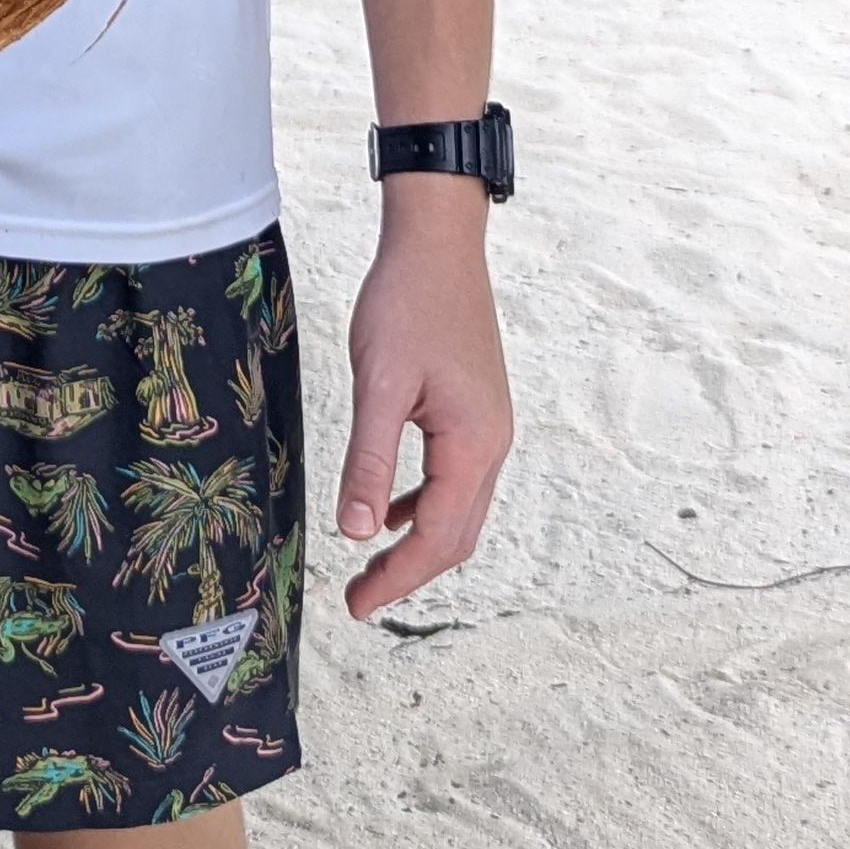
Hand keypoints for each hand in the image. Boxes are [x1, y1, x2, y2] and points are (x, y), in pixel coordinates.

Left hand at [335, 188, 511, 620]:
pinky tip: (391, 509)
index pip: (439, 538)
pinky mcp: (475, 411)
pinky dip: (424, 504)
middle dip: (409, 571)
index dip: (398, 578)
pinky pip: (454, 478)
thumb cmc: (407, 302)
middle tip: (359, 599)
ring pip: (458, 509)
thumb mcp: (379, 382)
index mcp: (474, 445)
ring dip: (418, 541)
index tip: (358, 606)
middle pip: (457, 534)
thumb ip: (370, 460)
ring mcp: (489, 428)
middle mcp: (492, 444)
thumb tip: (357, 533)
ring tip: (370, 565)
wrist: (438, 242)